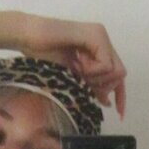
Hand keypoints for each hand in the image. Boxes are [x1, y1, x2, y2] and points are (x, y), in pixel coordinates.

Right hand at [0, 11, 126, 117]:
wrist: (27, 37)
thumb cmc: (43, 55)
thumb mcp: (73, 77)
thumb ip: (90, 86)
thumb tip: (107, 102)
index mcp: (98, 48)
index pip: (118, 74)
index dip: (120, 95)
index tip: (120, 114)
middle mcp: (103, 39)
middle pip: (120, 74)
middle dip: (104, 86)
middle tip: (83, 81)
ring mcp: (101, 35)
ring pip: (116, 71)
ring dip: (96, 78)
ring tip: (77, 70)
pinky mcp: (97, 35)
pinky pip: (106, 65)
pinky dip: (92, 71)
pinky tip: (77, 63)